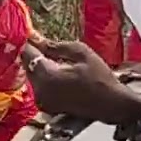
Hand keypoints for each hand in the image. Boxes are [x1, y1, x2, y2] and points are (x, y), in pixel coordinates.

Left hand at [21, 41, 140, 125]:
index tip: (33, 34)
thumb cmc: (101, 79)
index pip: (27, 54)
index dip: (30, 43)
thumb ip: (56, 46)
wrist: (112, 105)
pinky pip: (38, 86)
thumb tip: (37, 39)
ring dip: (39, 66)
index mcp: (48, 77)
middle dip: (34, 54)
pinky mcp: (45, 106)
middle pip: (28, 66)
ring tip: (56, 60)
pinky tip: (59, 74)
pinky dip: (44, 78)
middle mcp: (40, 90)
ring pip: (32, 76)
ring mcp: (41, 100)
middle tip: (46, 45)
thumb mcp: (81, 54)